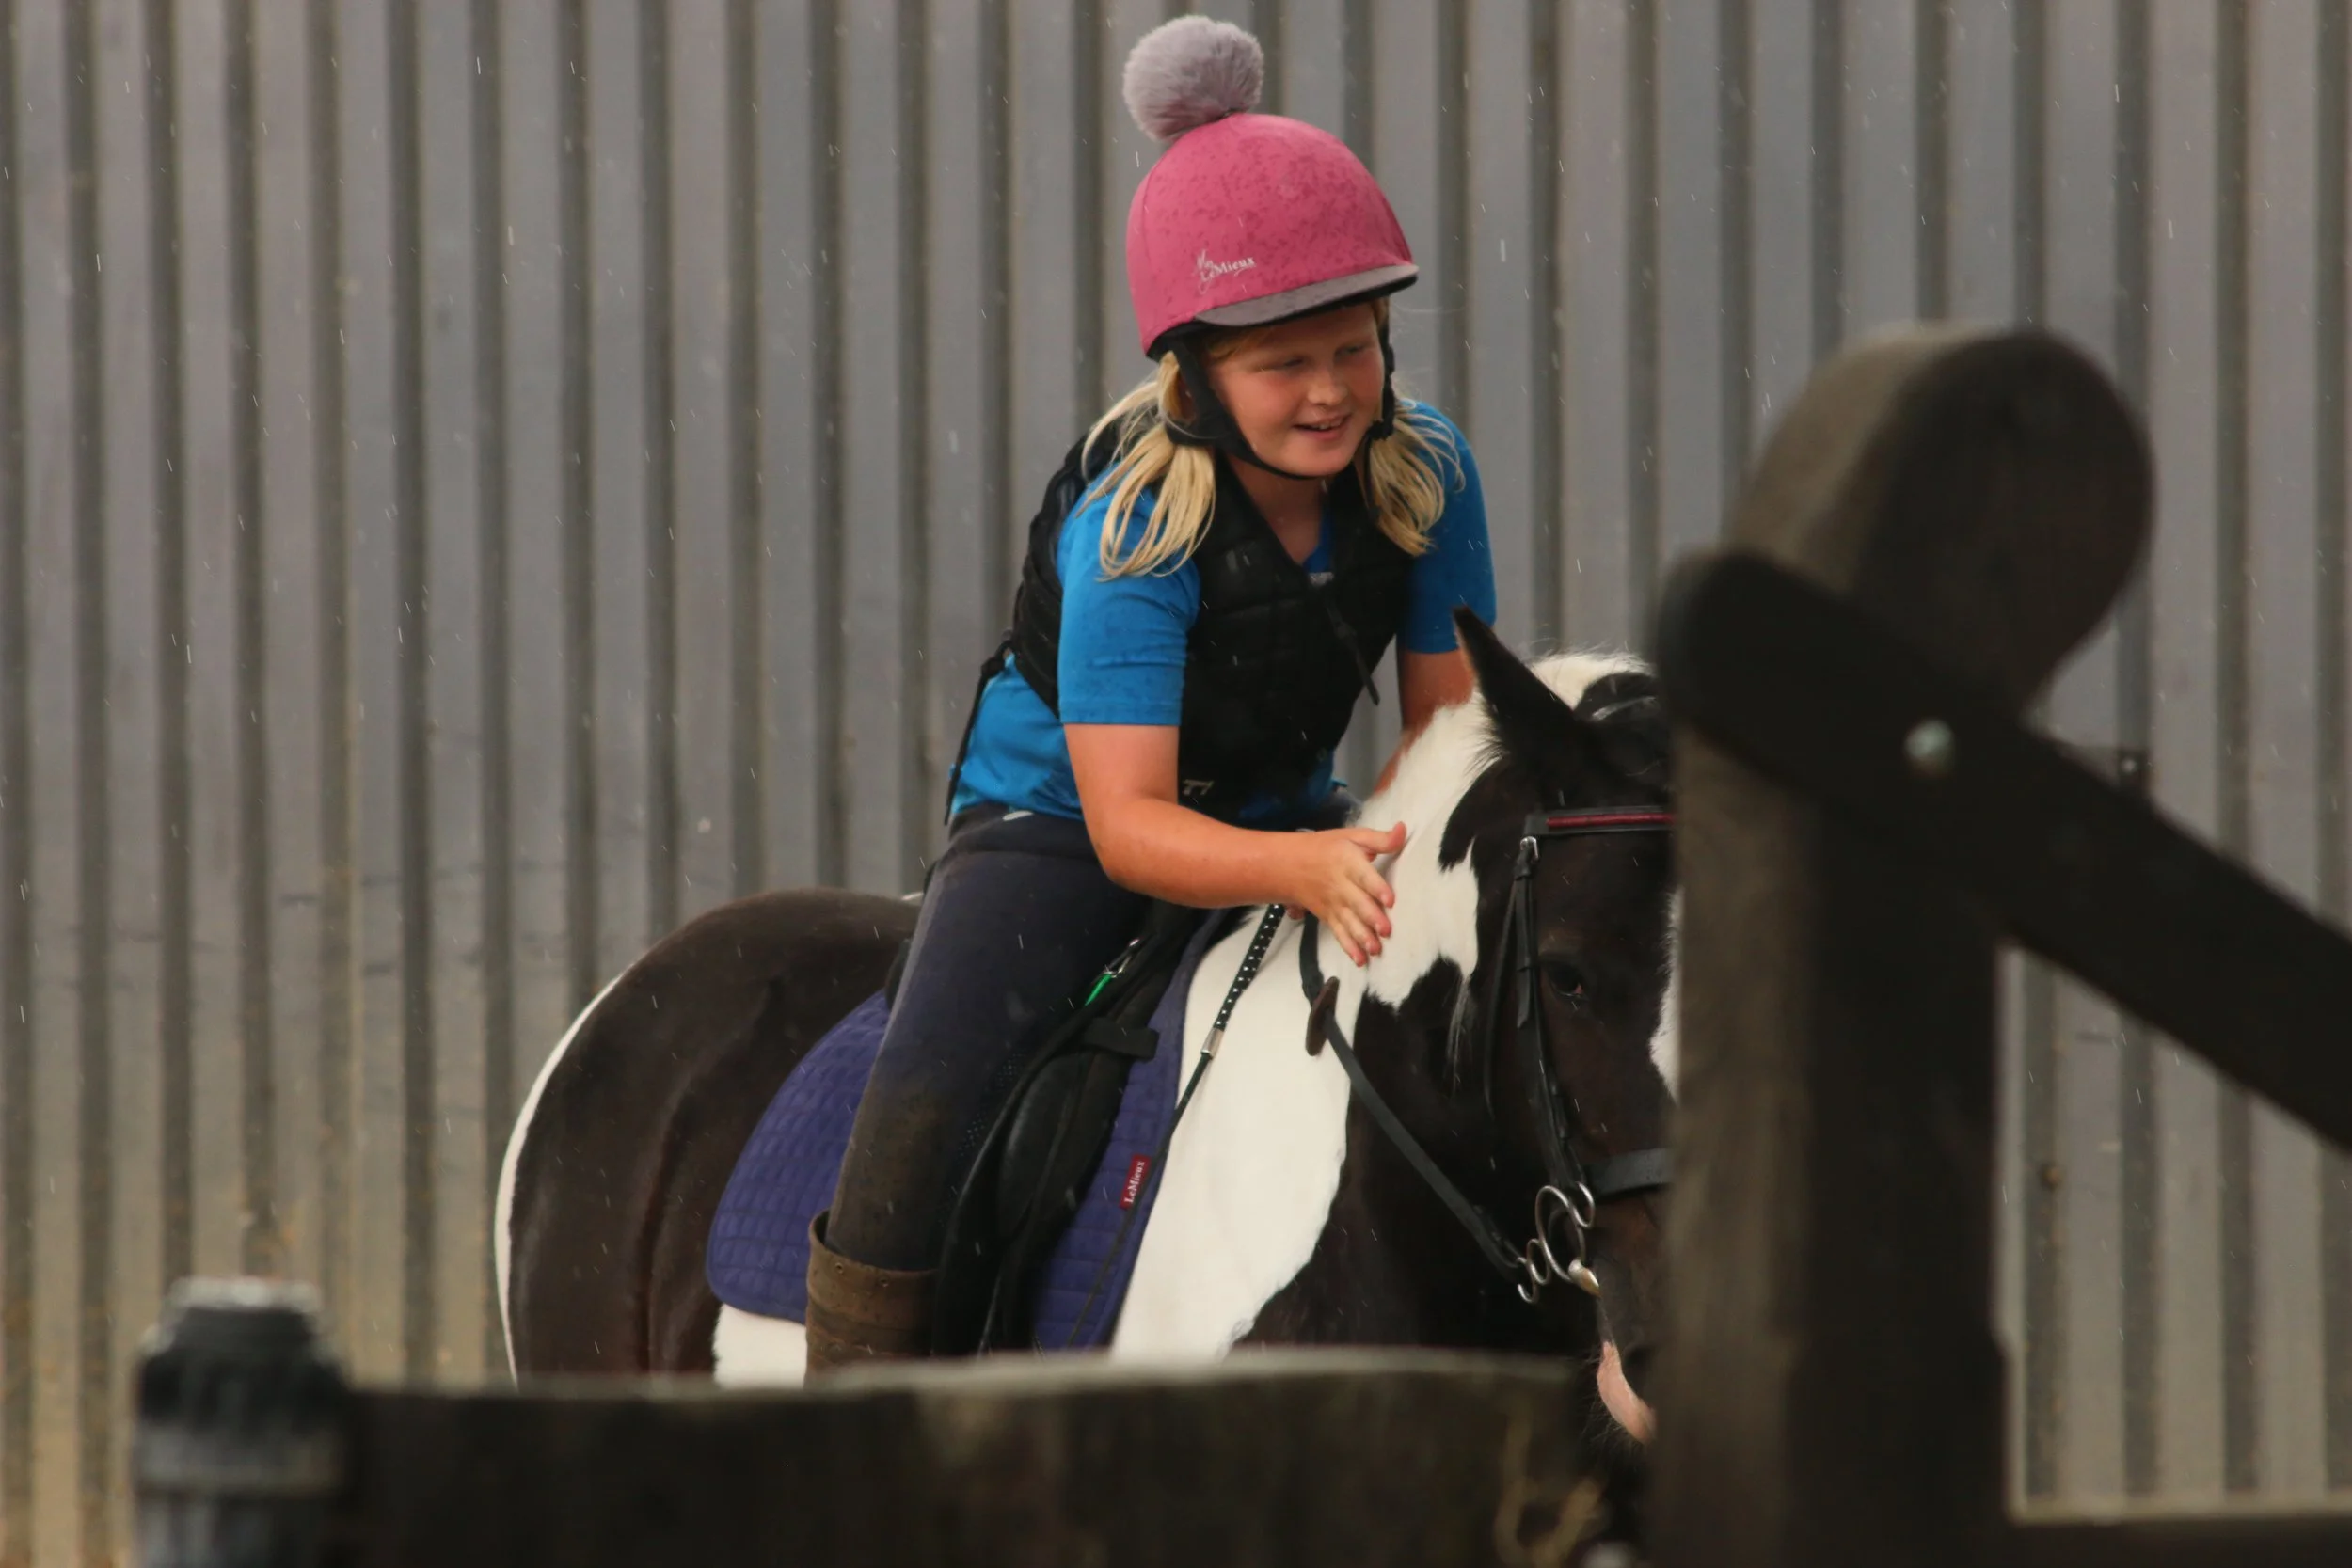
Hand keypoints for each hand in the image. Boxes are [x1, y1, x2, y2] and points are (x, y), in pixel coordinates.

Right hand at [1281, 822, 1405, 966]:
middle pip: (1357, 903)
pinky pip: (1339, 933)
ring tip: (1375, 949)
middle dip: (1371, 918)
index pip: (1363, 875)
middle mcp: (1340, 885)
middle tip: (1386, 930)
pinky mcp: (1328, 917)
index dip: (1376, 887)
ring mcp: (1334, 904)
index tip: (1390, 899)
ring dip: (1362, 937)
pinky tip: (1359, 960)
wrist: (1288, 865)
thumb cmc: (1326, 848)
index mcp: (1348, 862)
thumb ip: (1379, 839)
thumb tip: (1402, 830)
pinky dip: (1348, 947)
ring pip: (1349, 922)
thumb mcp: (1352, 836)